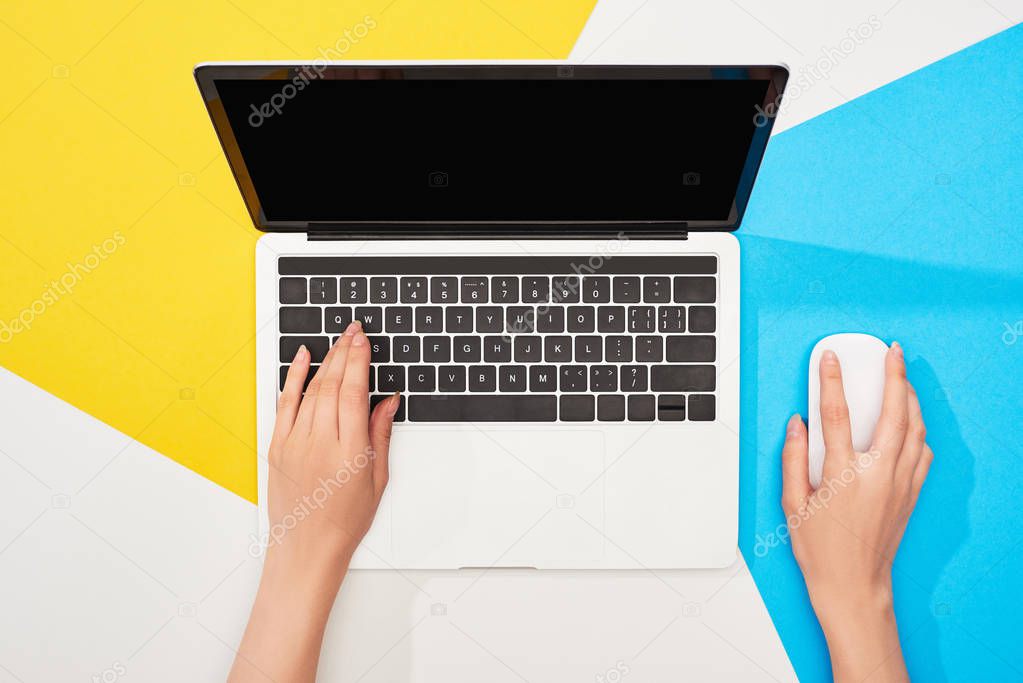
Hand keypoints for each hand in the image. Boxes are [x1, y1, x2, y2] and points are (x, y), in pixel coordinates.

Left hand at [266, 319, 397, 578]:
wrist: (307, 548)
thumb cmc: (344, 520)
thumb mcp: (377, 479)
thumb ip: (380, 434)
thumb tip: (388, 401)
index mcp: (349, 451)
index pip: (354, 392)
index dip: (359, 361)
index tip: (364, 340)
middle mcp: (320, 443)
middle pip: (333, 384)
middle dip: (345, 352)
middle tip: (354, 331)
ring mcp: (296, 443)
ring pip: (311, 389)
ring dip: (326, 360)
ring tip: (338, 340)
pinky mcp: (278, 446)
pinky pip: (285, 402)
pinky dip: (294, 377)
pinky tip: (303, 358)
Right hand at [781, 343, 931, 682]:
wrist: (853, 585)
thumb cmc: (820, 549)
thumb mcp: (791, 503)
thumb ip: (792, 458)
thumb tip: (796, 423)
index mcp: (842, 474)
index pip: (837, 414)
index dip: (831, 381)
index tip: (830, 358)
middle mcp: (877, 475)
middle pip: (893, 413)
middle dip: (893, 377)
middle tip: (891, 352)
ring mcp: (899, 484)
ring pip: (915, 430)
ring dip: (911, 399)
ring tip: (903, 378)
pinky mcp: (910, 494)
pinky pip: (922, 452)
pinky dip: (919, 430)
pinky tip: (911, 420)